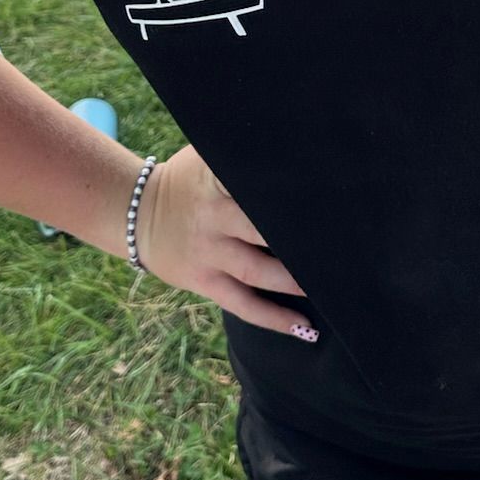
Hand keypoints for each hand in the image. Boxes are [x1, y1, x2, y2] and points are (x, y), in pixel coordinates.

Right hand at [135, 147, 314, 337]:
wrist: (135, 215)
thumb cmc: (188, 181)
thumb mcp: (207, 157)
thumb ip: (243, 157)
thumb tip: (296, 150)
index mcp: (216, 177)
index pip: (261, 182)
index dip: (295, 190)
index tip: (332, 198)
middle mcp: (213, 214)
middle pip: (264, 227)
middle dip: (301, 238)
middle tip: (344, 246)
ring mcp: (208, 251)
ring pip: (258, 270)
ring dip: (295, 280)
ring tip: (332, 288)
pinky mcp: (204, 281)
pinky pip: (243, 304)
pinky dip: (274, 319)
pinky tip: (304, 329)